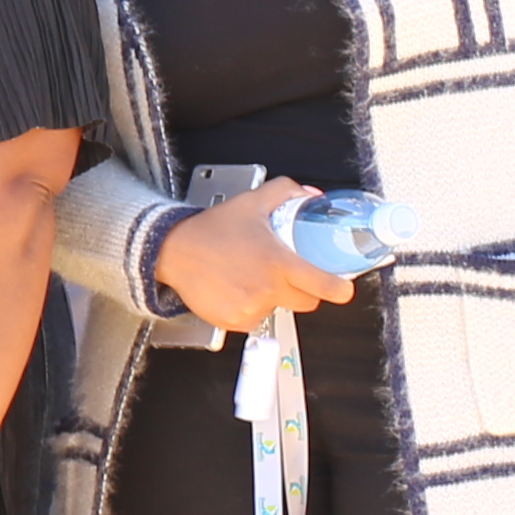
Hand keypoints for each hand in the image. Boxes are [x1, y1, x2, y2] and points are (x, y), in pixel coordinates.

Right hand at [158, 182, 351, 332]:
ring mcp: (251, 308)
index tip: (342, 288)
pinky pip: (255, 320)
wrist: (172, 251)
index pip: (324, 286)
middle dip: (304, 290)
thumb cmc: (210, 229)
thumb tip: (311, 196)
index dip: (339, 289)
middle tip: (287, 276)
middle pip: (307, 302)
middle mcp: (266, 289)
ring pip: (279, 310)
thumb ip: (285, 192)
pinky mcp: (235, 321)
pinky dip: (251, 309)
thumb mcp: (251, 202)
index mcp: (277, 263)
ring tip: (252, 279)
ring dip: (273, 298)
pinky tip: (237, 290)